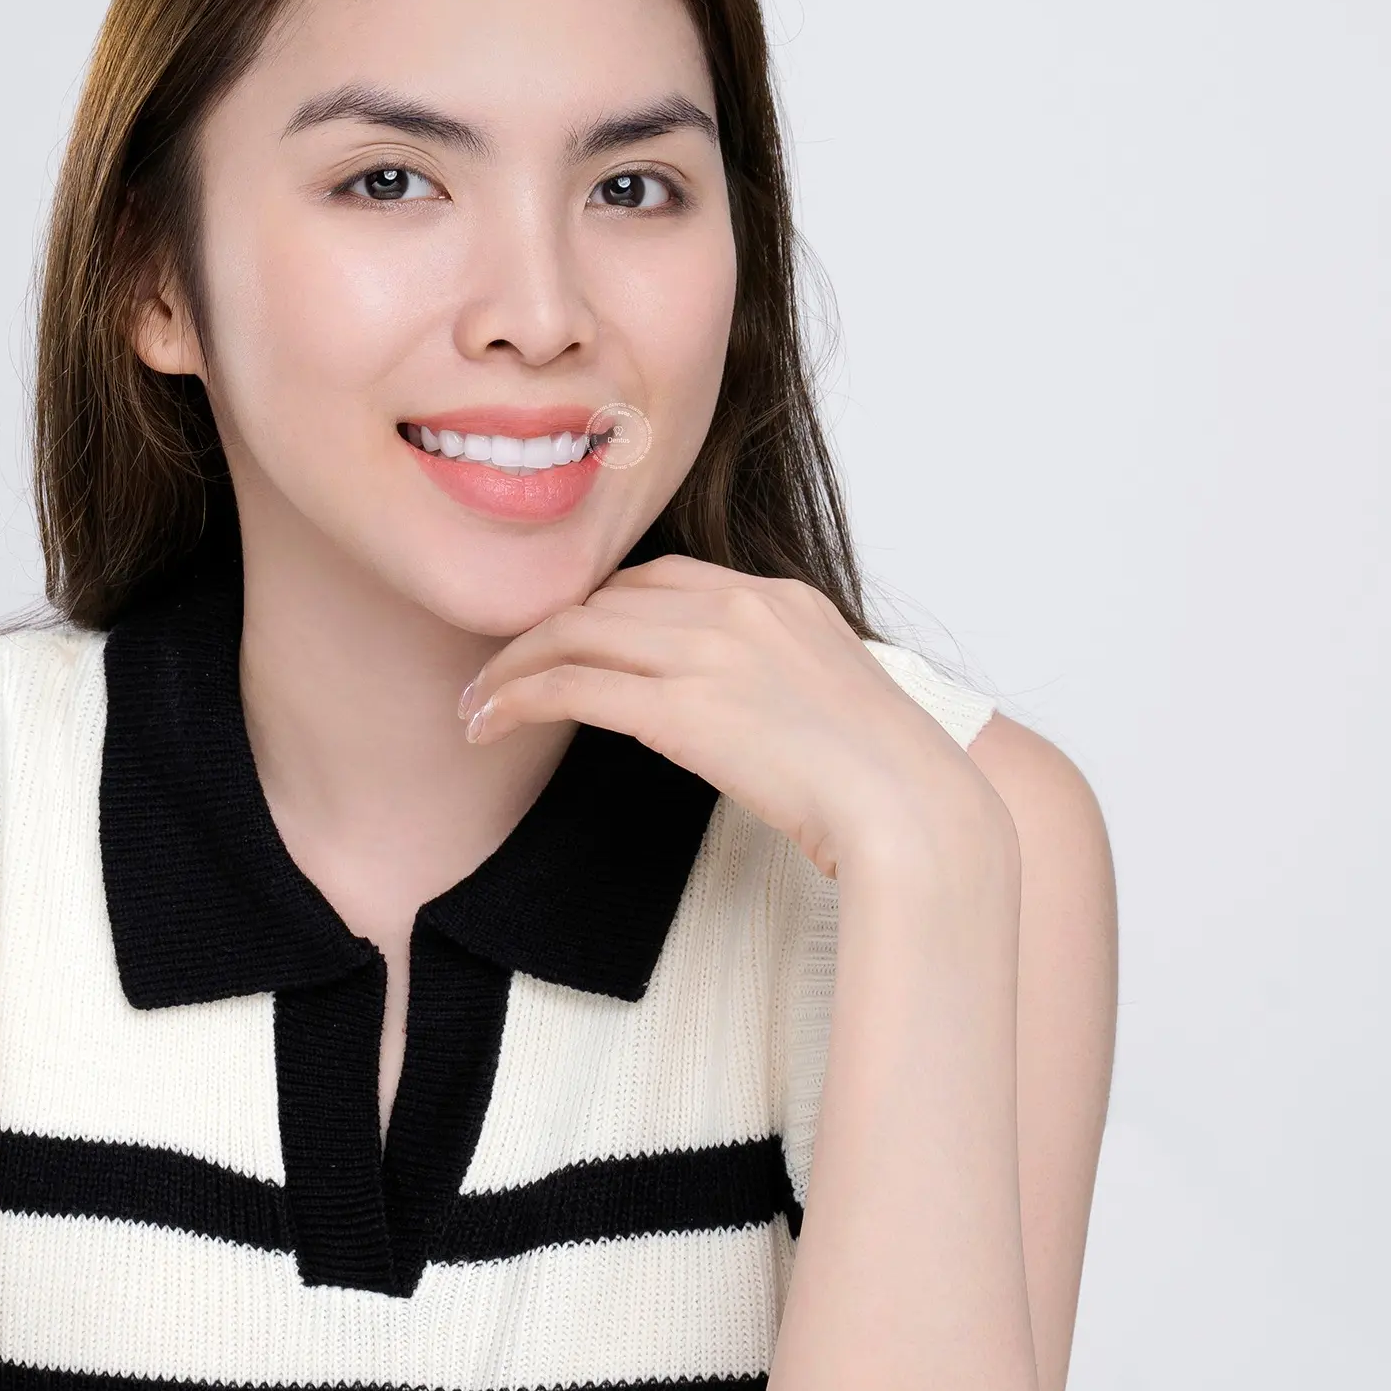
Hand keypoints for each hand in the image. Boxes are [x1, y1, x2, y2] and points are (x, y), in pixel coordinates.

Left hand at [460, 554, 1011, 881]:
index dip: (598, 607)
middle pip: (607, 598)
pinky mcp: (683, 707)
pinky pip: (572, 685)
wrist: (914, 811)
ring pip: (574, 633)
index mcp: (780, 598)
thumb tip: (734, 711)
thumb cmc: (887, 781)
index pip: (660, 579)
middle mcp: (739, 607)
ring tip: (475, 704)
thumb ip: (777, 680)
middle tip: (498, 672)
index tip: (562, 641)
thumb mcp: (833, 699)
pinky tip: (489, 722)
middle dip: (542, 631)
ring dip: (511, 666)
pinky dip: (518, 697)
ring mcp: (709, 651)